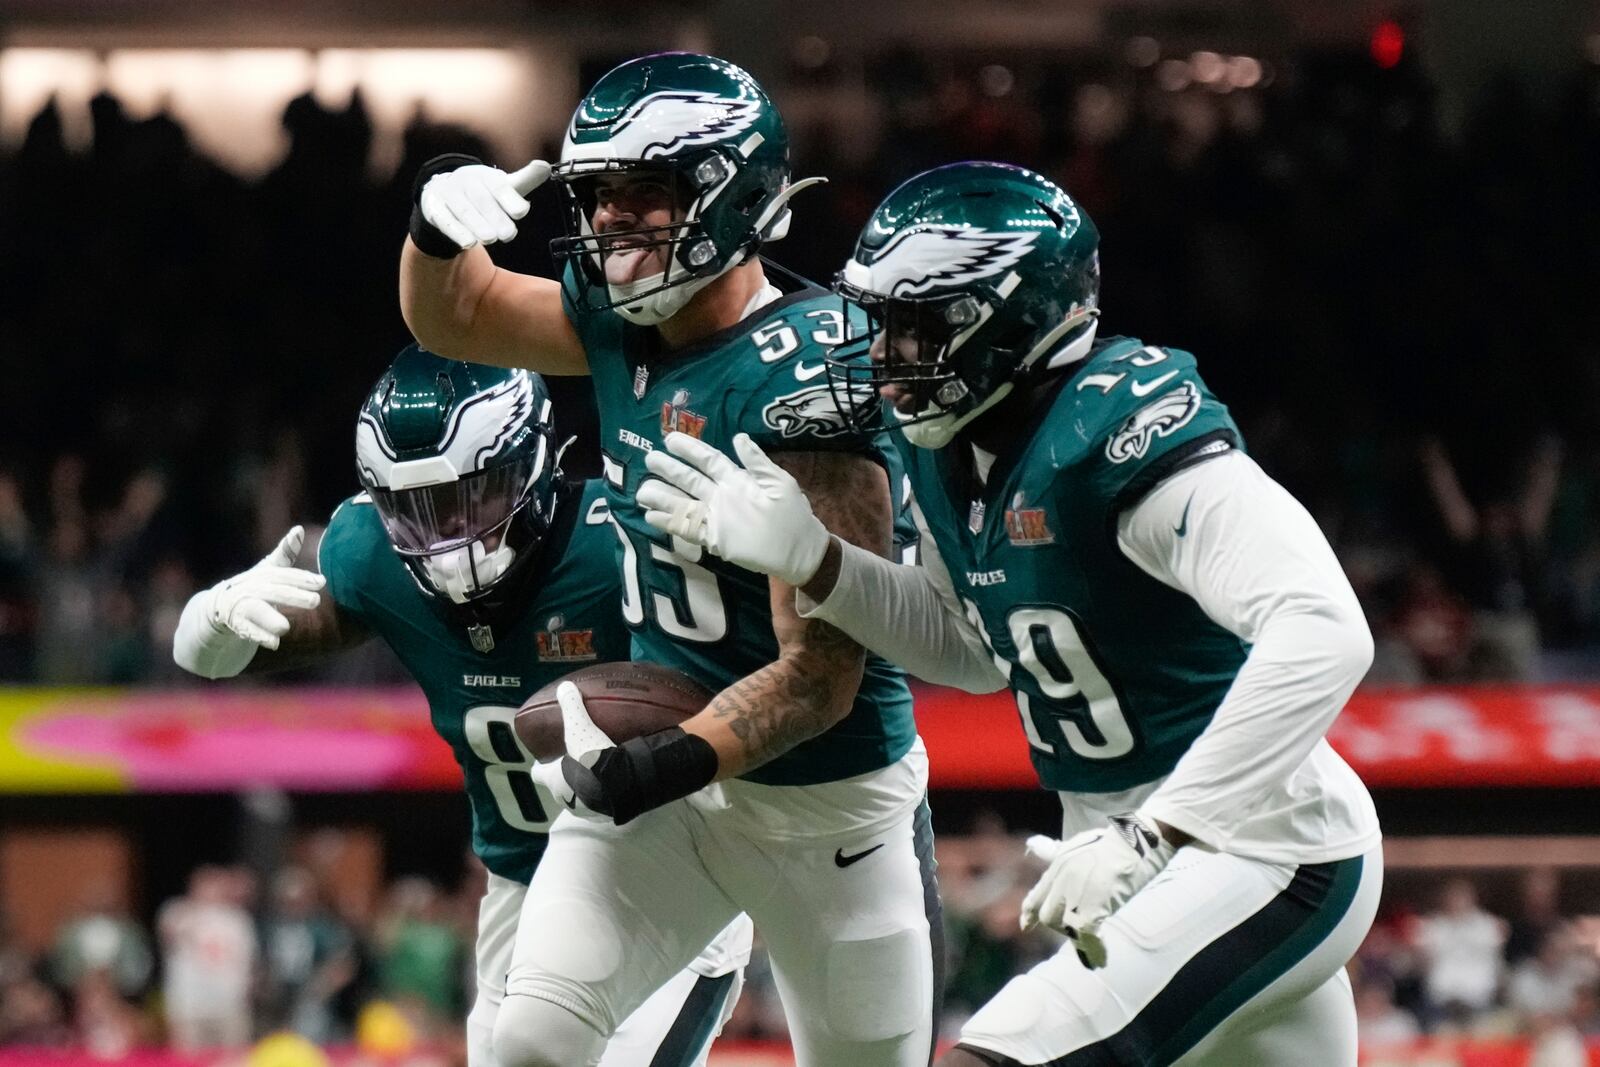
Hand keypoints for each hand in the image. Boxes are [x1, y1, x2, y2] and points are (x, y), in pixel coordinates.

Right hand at [203, 526, 324, 649]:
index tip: (322, 582)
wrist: (216, 609)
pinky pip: (246, 630)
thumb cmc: (251, 587)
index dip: (301, 577)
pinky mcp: (233, 624)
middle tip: (315, 601)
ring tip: (286, 627)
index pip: (281, 574)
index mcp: (260, 575)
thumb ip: (285, 554)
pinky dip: (259, 636)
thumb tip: (298, 528)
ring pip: (255, 610)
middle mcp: (248, 587)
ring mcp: (238, 605)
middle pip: (271, 591)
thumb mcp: (267, 570)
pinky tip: (274, 643)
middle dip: (292, 595)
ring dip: (270, 618)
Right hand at [416, 159, 549, 252]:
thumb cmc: (483, 193)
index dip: (510, 198)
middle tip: (508, 234)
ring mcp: (448, 193)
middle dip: (495, 217)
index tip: (522, 211)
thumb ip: (525, 180)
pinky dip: (456, 232)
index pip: (499, 186)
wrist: (444, 192)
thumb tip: (545, 166)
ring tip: (489, 239)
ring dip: (476, 225)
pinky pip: (445, 220)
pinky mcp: (435, 208)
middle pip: (481, 200)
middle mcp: (466, 181)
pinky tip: (468, 243)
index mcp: (486, 176)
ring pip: (463, 210)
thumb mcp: (504, 186)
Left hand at [531, 681, 719, 825]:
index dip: (541, 767)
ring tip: (597, 774)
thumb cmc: (591, 758)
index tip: (545, 759)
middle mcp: (565, 798)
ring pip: (579, 799)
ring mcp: (585, 809)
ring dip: (584, 789)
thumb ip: (572, 707)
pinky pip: (600, 804)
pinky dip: (604, 796)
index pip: (538, 775)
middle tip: (575, 762)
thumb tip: (564, 686)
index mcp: (554, 779)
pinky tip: (615, 784)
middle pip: (558, 788)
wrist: (620, 785)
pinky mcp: (605, 814)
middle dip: (564, 778)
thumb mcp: (580, 727)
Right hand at [639, 432, 830, 585]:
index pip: (708, 460)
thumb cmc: (792, 514)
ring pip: (684, 504)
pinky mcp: (715, 539)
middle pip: (690, 480)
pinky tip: (651, 517)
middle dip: (669, 470)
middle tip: (649, 459)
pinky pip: (688, 529)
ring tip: (642, 491)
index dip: (690, 449)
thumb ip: (757, 462)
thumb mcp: (779, 483)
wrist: (800, 551)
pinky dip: (670, 523)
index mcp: (736, 480)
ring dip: (663, 497)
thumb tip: (738, 437)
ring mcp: (716, 517)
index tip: (670, 439)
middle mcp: (721, 496)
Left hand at [1019, 813, 1176, 967]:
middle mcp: (1062, 879)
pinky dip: (1093, 949)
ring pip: (1065, 927)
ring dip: (1078, 940)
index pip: (1035, 895)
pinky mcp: (1095, 904)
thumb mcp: (1076, 845)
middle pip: (1048, 916)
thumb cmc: (1112, 844)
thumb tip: (1032, 845)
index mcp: (1058, 865)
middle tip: (1080, 931)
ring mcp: (1077, 891)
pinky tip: (1101, 957)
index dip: (1030, 914)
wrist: (1135, 841)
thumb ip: (1055, 853)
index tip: (1026, 926)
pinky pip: (1086, 935)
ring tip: (1092, 948)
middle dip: (1061, 928)